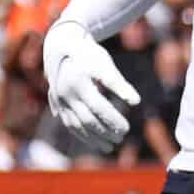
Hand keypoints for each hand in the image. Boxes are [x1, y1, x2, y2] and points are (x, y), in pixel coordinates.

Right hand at [41, 21, 140, 153]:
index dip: (113, 120)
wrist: (62, 47)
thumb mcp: (105, 65)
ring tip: (110, 146)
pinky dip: (82, 134)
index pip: (98, 108)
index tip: (127, 129)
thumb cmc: (89, 55)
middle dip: (104, 132)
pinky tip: (95, 142)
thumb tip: (136, 102)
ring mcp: (59, 100)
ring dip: (92, 138)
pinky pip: (69, 123)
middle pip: (86, 119)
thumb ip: (120, 84)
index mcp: (78, 83)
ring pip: (76, 125)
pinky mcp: (57, 104)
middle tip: (121, 138)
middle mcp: (65, 94)